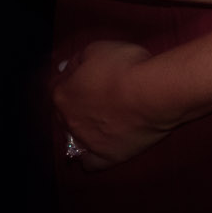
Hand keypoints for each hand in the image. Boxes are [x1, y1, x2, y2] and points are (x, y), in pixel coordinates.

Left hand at [53, 40, 172, 167]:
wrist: (153, 93)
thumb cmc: (126, 67)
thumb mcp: (98, 49)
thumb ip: (78, 60)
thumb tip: (65, 69)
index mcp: (63, 94)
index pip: (58, 88)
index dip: (72, 81)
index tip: (87, 77)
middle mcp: (69, 120)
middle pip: (65, 115)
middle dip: (77, 107)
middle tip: (98, 99)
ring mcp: (86, 141)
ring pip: (74, 140)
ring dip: (82, 132)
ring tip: (101, 124)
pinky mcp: (107, 156)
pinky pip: (91, 163)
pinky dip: (91, 158)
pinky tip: (97, 150)